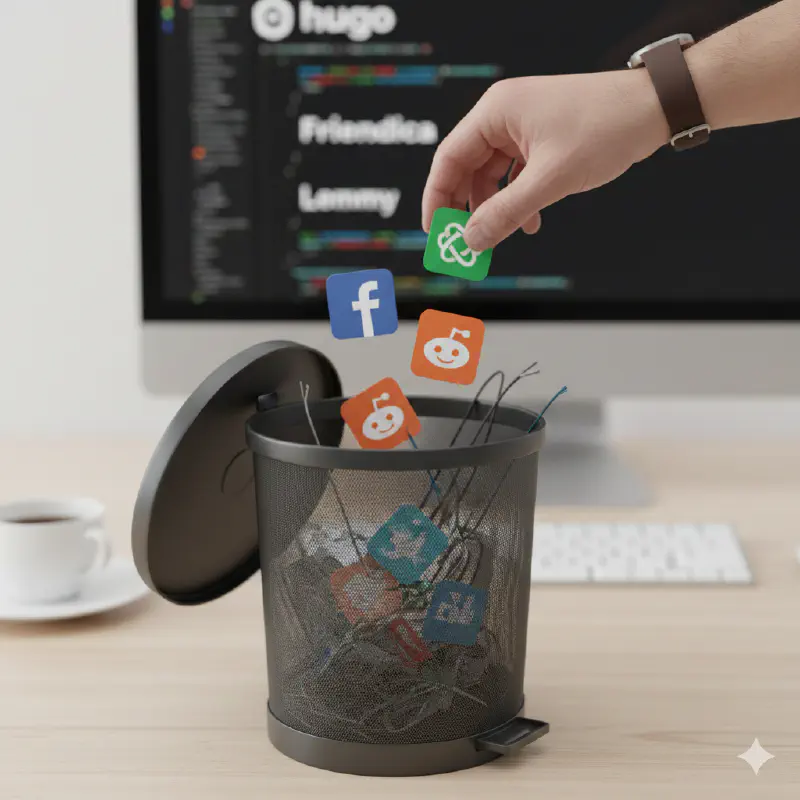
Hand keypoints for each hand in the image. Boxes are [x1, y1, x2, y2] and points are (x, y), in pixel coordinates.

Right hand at [421, 69, 669, 251]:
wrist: (655, 109)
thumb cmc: (605, 128)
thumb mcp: (550, 179)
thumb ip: (506, 213)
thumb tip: (470, 241)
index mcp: (495, 112)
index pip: (449, 159)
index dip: (437, 198)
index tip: (434, 232)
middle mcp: (503, 116)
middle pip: (467, 169)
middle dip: (467, 208)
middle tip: (465, 242)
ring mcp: (522, 127)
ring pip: (492, 175)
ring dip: (495, 208)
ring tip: (502, 236)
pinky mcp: (540, 139)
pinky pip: (515, 175)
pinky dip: (518, 200)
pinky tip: (530, 222)